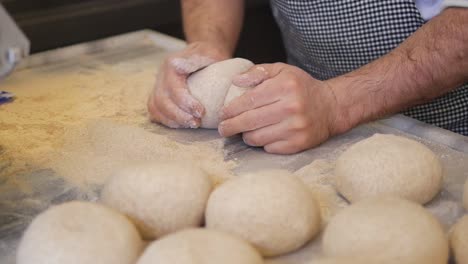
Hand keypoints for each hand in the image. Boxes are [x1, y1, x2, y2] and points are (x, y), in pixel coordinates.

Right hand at [148, 42, 229, 127]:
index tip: (201, 112)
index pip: (174, 86)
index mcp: (173, 63)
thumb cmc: (209, 55)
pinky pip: (154, 110)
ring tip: (191, 125)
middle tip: (196, 123)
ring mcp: (157, 84)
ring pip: (156, 106)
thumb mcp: (211, 52)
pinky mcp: (157, 94)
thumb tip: (195, 67)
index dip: (185, 102)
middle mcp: (162, 73)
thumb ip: (205, 59)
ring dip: (173, 119)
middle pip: (163, 99)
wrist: (200, 52)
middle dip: (179, 115)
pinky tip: (180, 125)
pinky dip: (165, 120)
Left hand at [219, 63, 341, 153]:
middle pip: (249, 121)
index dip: (230, 109)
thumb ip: (258, 72)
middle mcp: (291, 107)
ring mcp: (295, 128)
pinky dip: (262, 143)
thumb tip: (235, 81)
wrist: (331, 107)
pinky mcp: (298, 144)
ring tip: (244, 131)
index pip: (248, 100)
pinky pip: (269, 148)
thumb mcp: (282, 71)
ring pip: (256, 137)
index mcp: (284, 87)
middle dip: (230, 126)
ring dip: (245, 136)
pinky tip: (262, 136)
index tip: (222, 114)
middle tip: (223, 128)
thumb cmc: (301, 88)